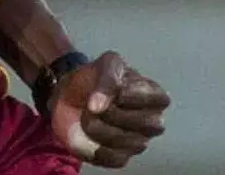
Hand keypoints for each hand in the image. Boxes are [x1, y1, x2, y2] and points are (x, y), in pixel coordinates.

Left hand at [49, 51, 168, 168]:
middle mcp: (153, 121)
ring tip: (87, 115)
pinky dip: (96, 147)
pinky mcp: (121, 157)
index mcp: (155, 96)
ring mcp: (139, 141)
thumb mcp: (104, 65)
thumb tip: (98, 107)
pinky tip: (88, 135)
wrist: (68, 94)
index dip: (130, 96)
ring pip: (125, 142)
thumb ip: (107, 81)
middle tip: (93, 103)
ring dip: (97, 127)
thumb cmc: (94, 78)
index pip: (155, 101)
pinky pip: (114, 159)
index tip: (114, 90)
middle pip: (140, 123)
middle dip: (110, 112)